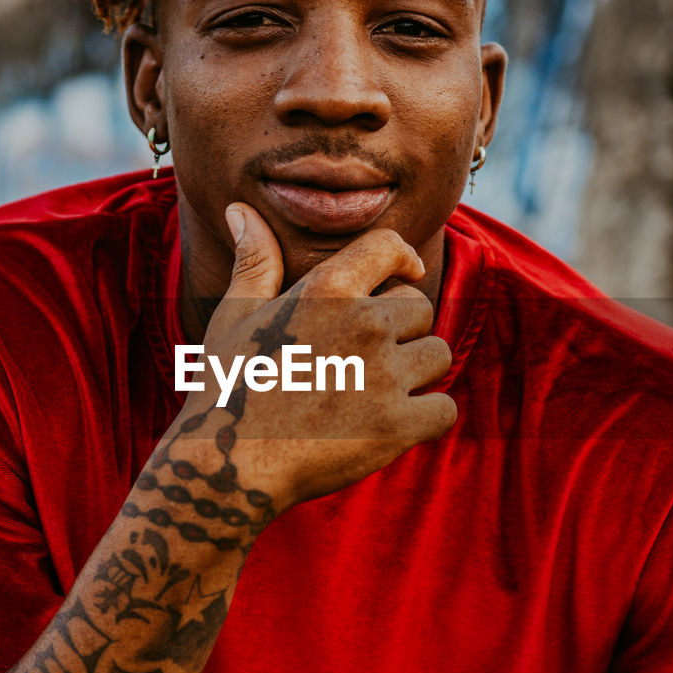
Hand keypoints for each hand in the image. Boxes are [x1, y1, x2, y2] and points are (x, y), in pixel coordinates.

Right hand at [177, 202, 456, 511]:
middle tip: (359, 362)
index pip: (392, 247)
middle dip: (400, 331)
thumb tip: (240, 208)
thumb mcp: (235, 314)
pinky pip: (444, 410)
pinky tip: (389, 427)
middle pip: (420, 308)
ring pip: (437, 356)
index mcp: (327, 289)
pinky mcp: (398, 426)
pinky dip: (425, 420)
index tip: (402, 277)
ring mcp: (384, 376)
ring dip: (415, 375)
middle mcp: (364, 324)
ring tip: (371, 394)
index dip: (403, 260)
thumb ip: (255, 260)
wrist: (229, 463)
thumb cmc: (228, 386)